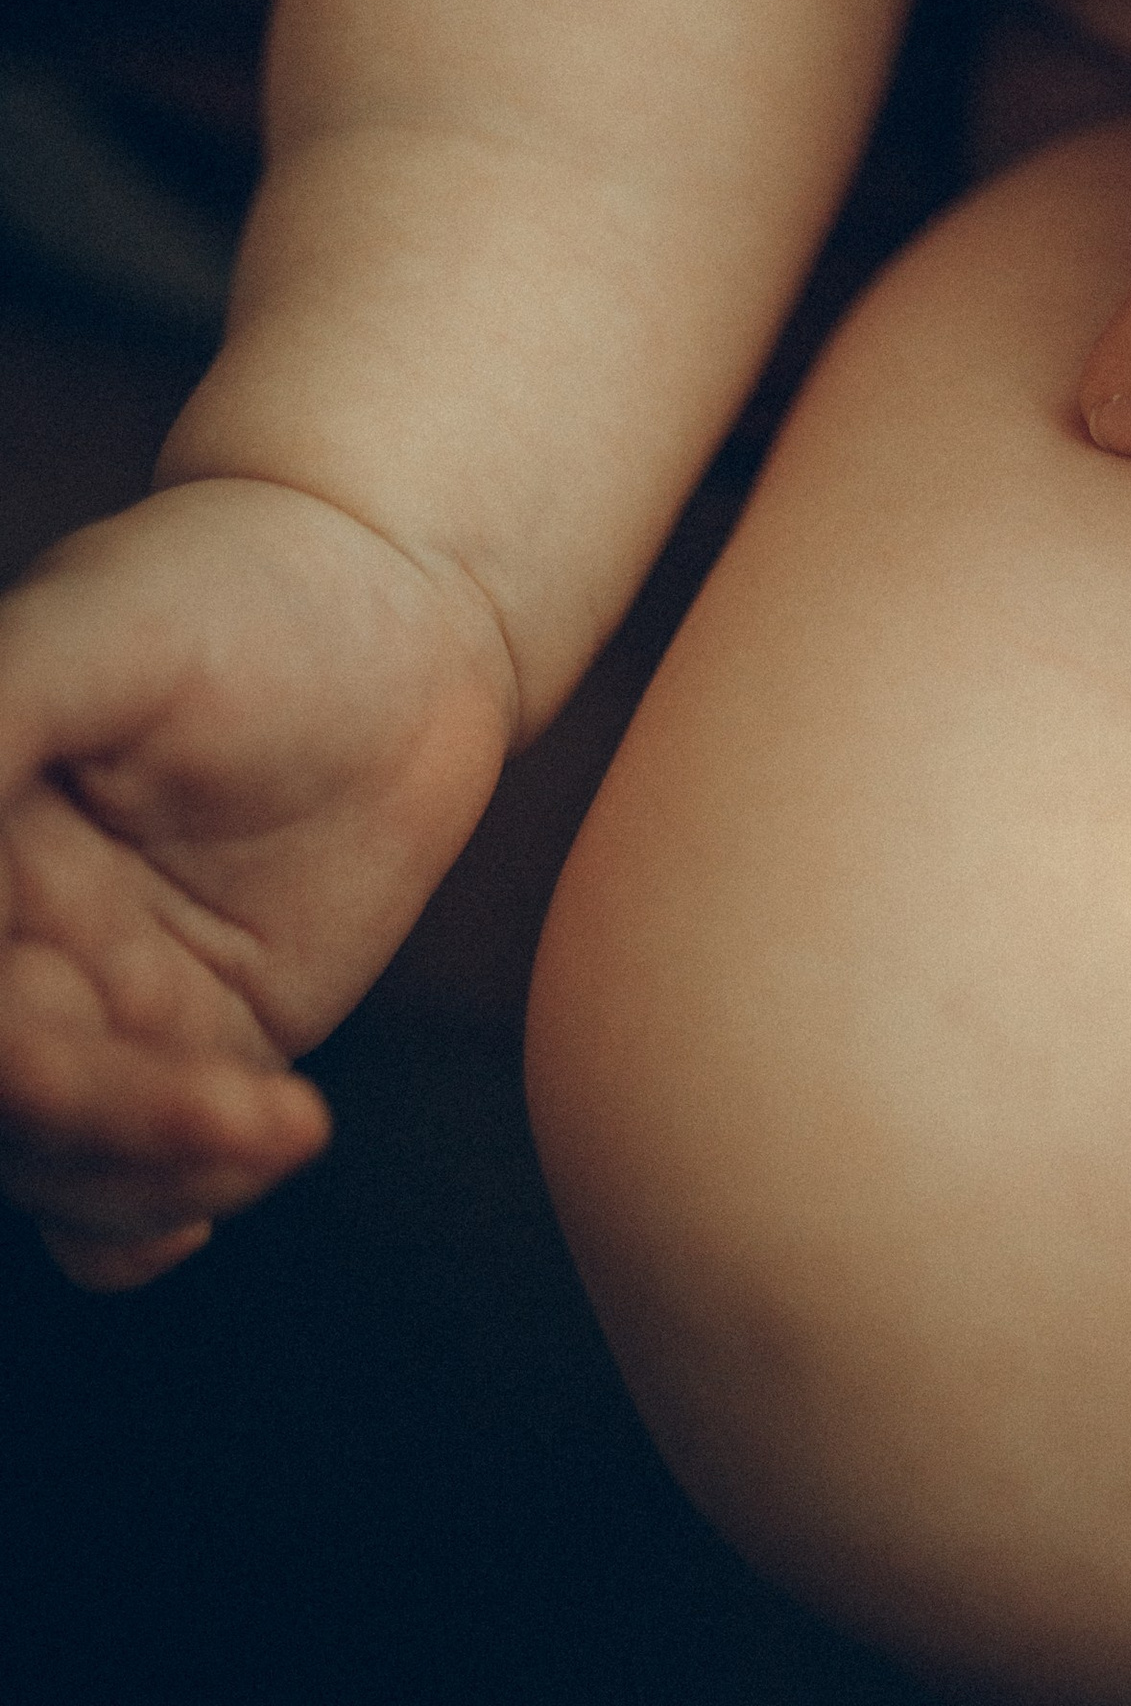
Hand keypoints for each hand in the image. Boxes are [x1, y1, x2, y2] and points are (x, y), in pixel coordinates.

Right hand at [0, 479, 514, 1286]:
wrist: (410, 611)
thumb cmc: (242, 587)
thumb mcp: (105, 628)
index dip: (0, 1042)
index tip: (44, 1044)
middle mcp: (7, 936)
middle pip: (2, 1094)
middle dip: (97, 1126)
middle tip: (228, 1101)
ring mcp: (93, 1002)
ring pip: (54, 1156)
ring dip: (150, 1172)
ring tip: (279, 1124)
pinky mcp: (193, 1043)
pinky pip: (124, 1181)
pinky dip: (136, 1223)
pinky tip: (199, 1205)